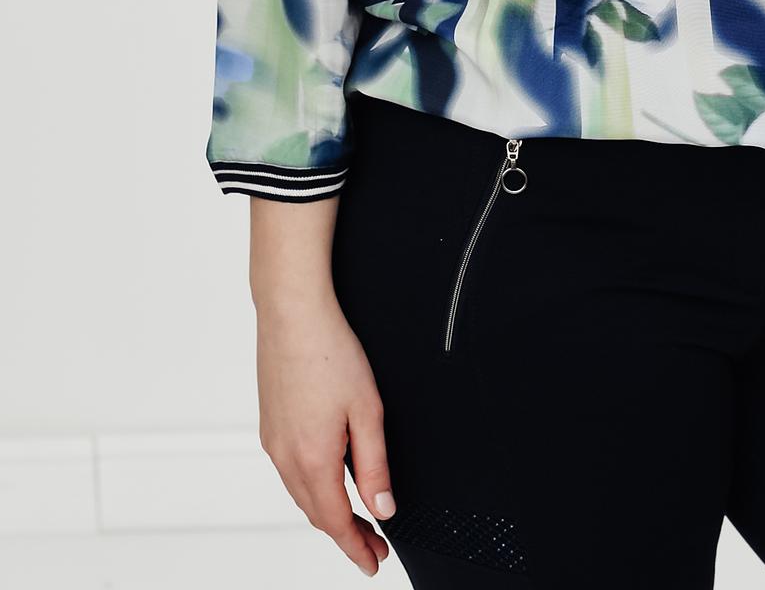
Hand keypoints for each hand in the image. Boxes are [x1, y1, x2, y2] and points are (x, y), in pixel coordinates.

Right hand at [256, 295, 395, 576]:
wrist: (292, 313)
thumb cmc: (329, 351)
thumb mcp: (367, 411)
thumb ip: (375, 466)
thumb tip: (383, 507)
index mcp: (312, 459)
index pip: (336, 522)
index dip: (357, 547)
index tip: (373, 563)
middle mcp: (285, 457)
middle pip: (316, 513)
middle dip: (346, 534)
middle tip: (373, 546)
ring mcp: (273, 441)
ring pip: (301, 493)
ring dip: (328, 511)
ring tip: (356, 518)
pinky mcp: (269, 425)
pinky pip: (290, 471)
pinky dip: (311, 488)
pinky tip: (328, 480)